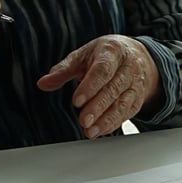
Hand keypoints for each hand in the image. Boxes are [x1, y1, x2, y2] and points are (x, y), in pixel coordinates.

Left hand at [37, 35, 162, 138]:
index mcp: (113, 52)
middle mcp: (128, 68)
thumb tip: (43, 83)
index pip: (102, 70)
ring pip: (122, 104)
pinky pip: (127, 113)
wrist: (136, 55)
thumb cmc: (105, 55)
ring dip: (106, 120)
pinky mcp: (137, 99)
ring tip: (90, 131)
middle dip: (98, 107)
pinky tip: (100, 130)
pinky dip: (113, 123)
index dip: (90, 86)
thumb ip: (63, 70)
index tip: (76, 101)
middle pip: (113, 89)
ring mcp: (135, 84)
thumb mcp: (83, 55)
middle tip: (83, 121)